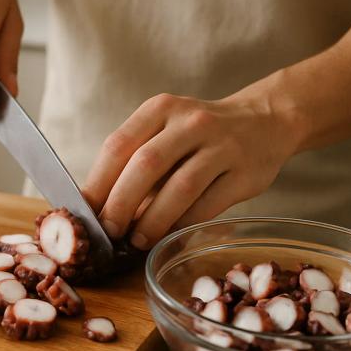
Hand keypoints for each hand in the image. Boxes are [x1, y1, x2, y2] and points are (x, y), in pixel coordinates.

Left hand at [82, 88, 298, 249]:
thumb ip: (135, 162)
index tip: (86, 213)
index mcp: (161, 109)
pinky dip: (183, 224)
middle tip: (109, 231)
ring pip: (180, 187)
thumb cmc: (199, 135)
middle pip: (146, 164)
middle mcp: (190, 122)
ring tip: (137, 240)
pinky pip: (208, 204)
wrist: (264, 120)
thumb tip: (100, 209)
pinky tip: (169, 236)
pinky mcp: (244, 172)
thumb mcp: (165, 131)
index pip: (119, 145)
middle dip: (121, 203)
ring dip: (153, 219)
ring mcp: (221, 145)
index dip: (98, 182)